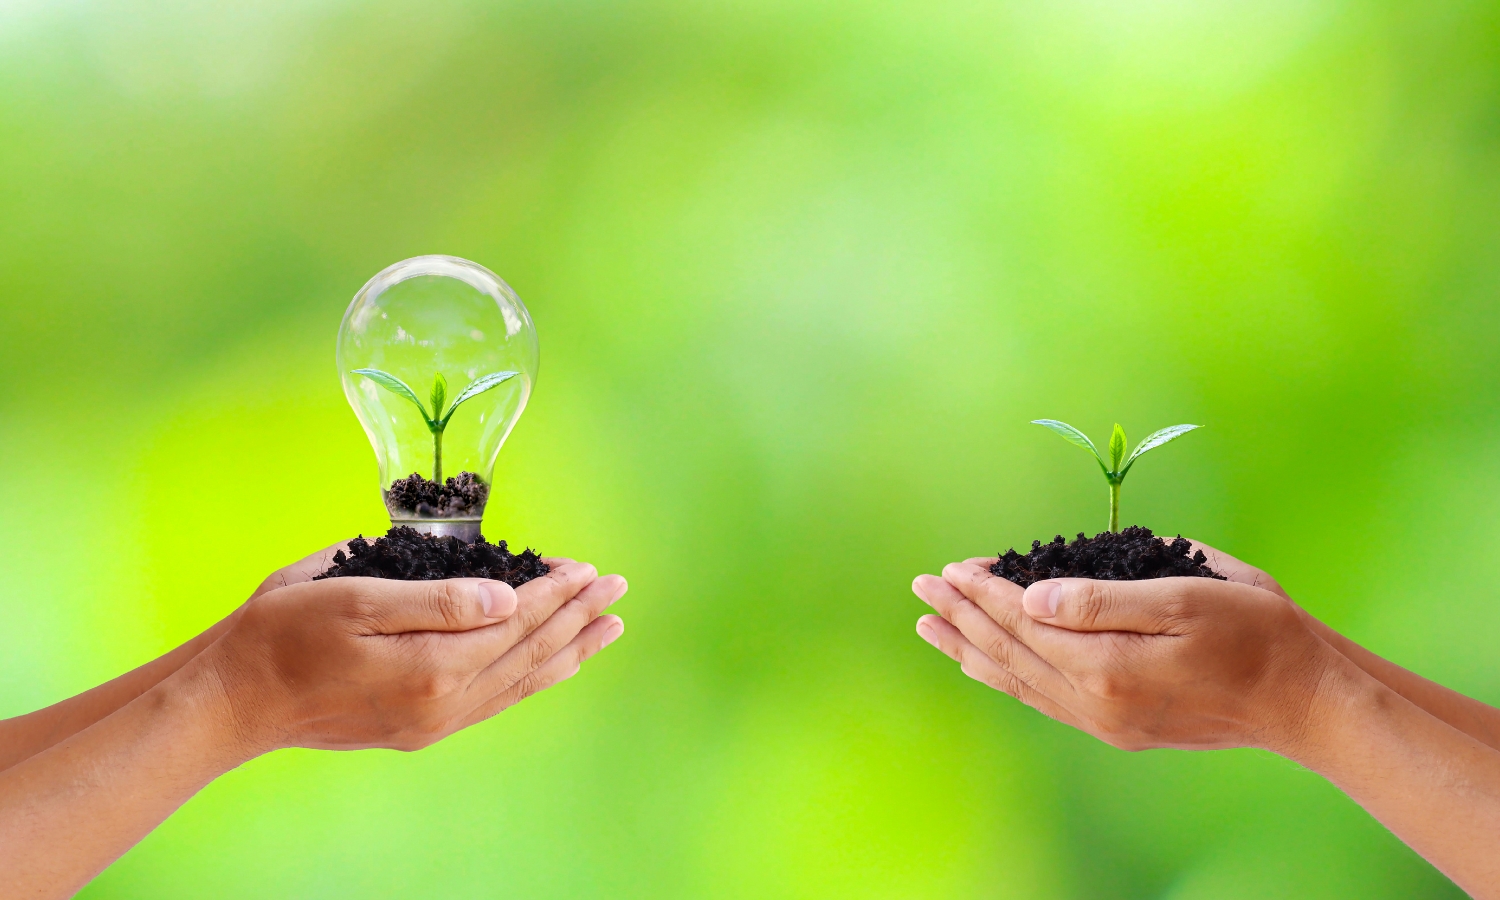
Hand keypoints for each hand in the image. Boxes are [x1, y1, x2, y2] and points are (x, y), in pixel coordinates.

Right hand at [201, 562, 625, 754]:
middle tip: (616, 587)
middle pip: (529, 652)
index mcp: (431, 666)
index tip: (586, 567)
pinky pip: (497, 701)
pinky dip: (533, 678)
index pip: (514, 620)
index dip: (554, 591)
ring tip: (608, 629)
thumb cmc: (283, 635)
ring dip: (568, 651)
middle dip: (576, 616)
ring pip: (521, 682)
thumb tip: (506, 597)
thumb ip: (438, 601)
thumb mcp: (356, 596)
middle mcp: (443, 702)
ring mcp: (434, 722)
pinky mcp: (421, 728)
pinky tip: (552, 665)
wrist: (236, 700)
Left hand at [912, 562, 1335, 753]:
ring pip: (1018, 680)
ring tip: (930, 627)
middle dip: (963, 616)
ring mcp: (1104, 720)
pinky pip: (1041, 699)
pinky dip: (1005, 677)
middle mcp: (1095, 701)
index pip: (1026, 621)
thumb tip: (1033, 596)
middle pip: (1011, 651)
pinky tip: (984, 665)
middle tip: (922, 587)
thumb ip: (1101, 600)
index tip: (954, 567)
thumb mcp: (1184, 596)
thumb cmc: (1254, 632)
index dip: (987, 591)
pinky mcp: (1116, 727)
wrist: (1301, 698)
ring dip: (971, 649)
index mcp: (1107, 665)